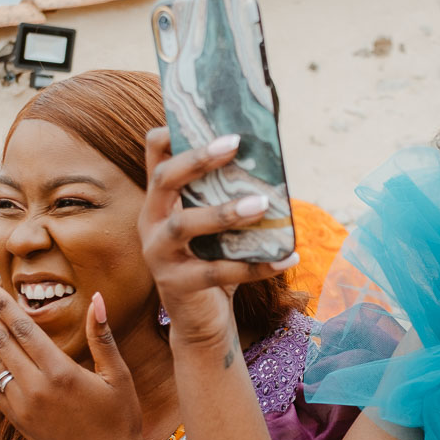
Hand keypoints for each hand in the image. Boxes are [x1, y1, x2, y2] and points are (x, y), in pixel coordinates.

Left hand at [0, 277, 157, 439]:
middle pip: (0, 340)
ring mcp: (23, 407)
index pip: (23, 328)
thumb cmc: (121, 421)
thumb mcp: (118, 376)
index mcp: (61, 372)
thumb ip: (102, 336)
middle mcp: (36, 388)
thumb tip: (98, 298)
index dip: (1, 302)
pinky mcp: (17, 422)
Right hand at [139, 128, 297, 351]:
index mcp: (160, 203)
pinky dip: (256, 265)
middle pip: (164, 180)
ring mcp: (160, 256)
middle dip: (197, 160)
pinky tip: (287, 256)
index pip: (154, 157)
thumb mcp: (213, 227)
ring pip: (186, 226)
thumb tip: (267, 158)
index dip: (170, 134)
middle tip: (234, 143)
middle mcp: (152, 224)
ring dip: (225, 212)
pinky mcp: (179, 286)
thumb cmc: (212, 262)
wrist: (201, 323)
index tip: (201, 117)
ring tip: (263, 204)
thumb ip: (222, 197)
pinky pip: (218, 272)